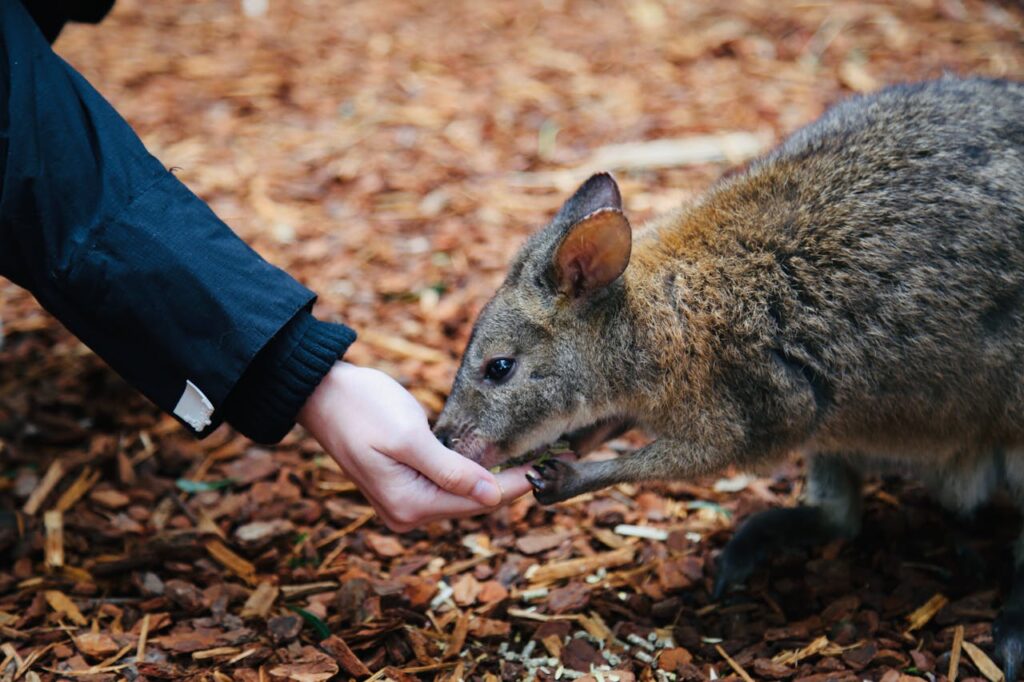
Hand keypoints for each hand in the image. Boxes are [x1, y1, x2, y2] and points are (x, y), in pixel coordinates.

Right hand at [297, 362, 534, 531]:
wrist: (320, 394)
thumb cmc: (362, 408)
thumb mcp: (410, 437)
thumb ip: (451, 471)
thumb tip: (492, 496)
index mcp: (409, 505)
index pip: (479, 501)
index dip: (519, 484)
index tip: (556, 469)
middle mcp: (406, 513)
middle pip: (473, 503)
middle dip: (511, 483)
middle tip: (555, 462)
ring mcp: (403, 501)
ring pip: (462, 495)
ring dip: (493, 479)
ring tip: (533, 460)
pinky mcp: (403, 484)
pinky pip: (446, 486)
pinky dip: (472, 474)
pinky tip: (494, 460)